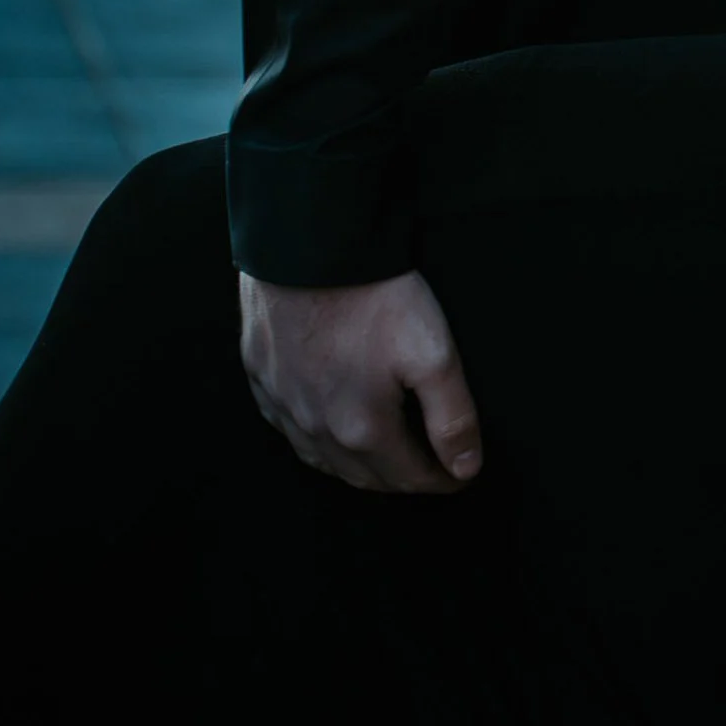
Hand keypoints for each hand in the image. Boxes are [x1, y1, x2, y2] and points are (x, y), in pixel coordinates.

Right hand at [239, 271, 482, 495]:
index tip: (462, 476)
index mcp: (362, 428)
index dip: (442, 479)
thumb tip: (465, 467)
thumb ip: (452, 416)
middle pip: (365, 476)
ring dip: (358, 466)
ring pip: (322, 458)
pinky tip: (326, 426)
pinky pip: (287, 427)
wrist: (306, 246)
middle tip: (430, 469)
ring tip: (386, 457)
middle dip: (402, 478)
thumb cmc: (372, 296)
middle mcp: (316, 428)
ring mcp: (282, 403)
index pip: (409, 477)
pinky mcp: (260, 376)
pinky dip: (315, 438)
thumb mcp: (432, 353)